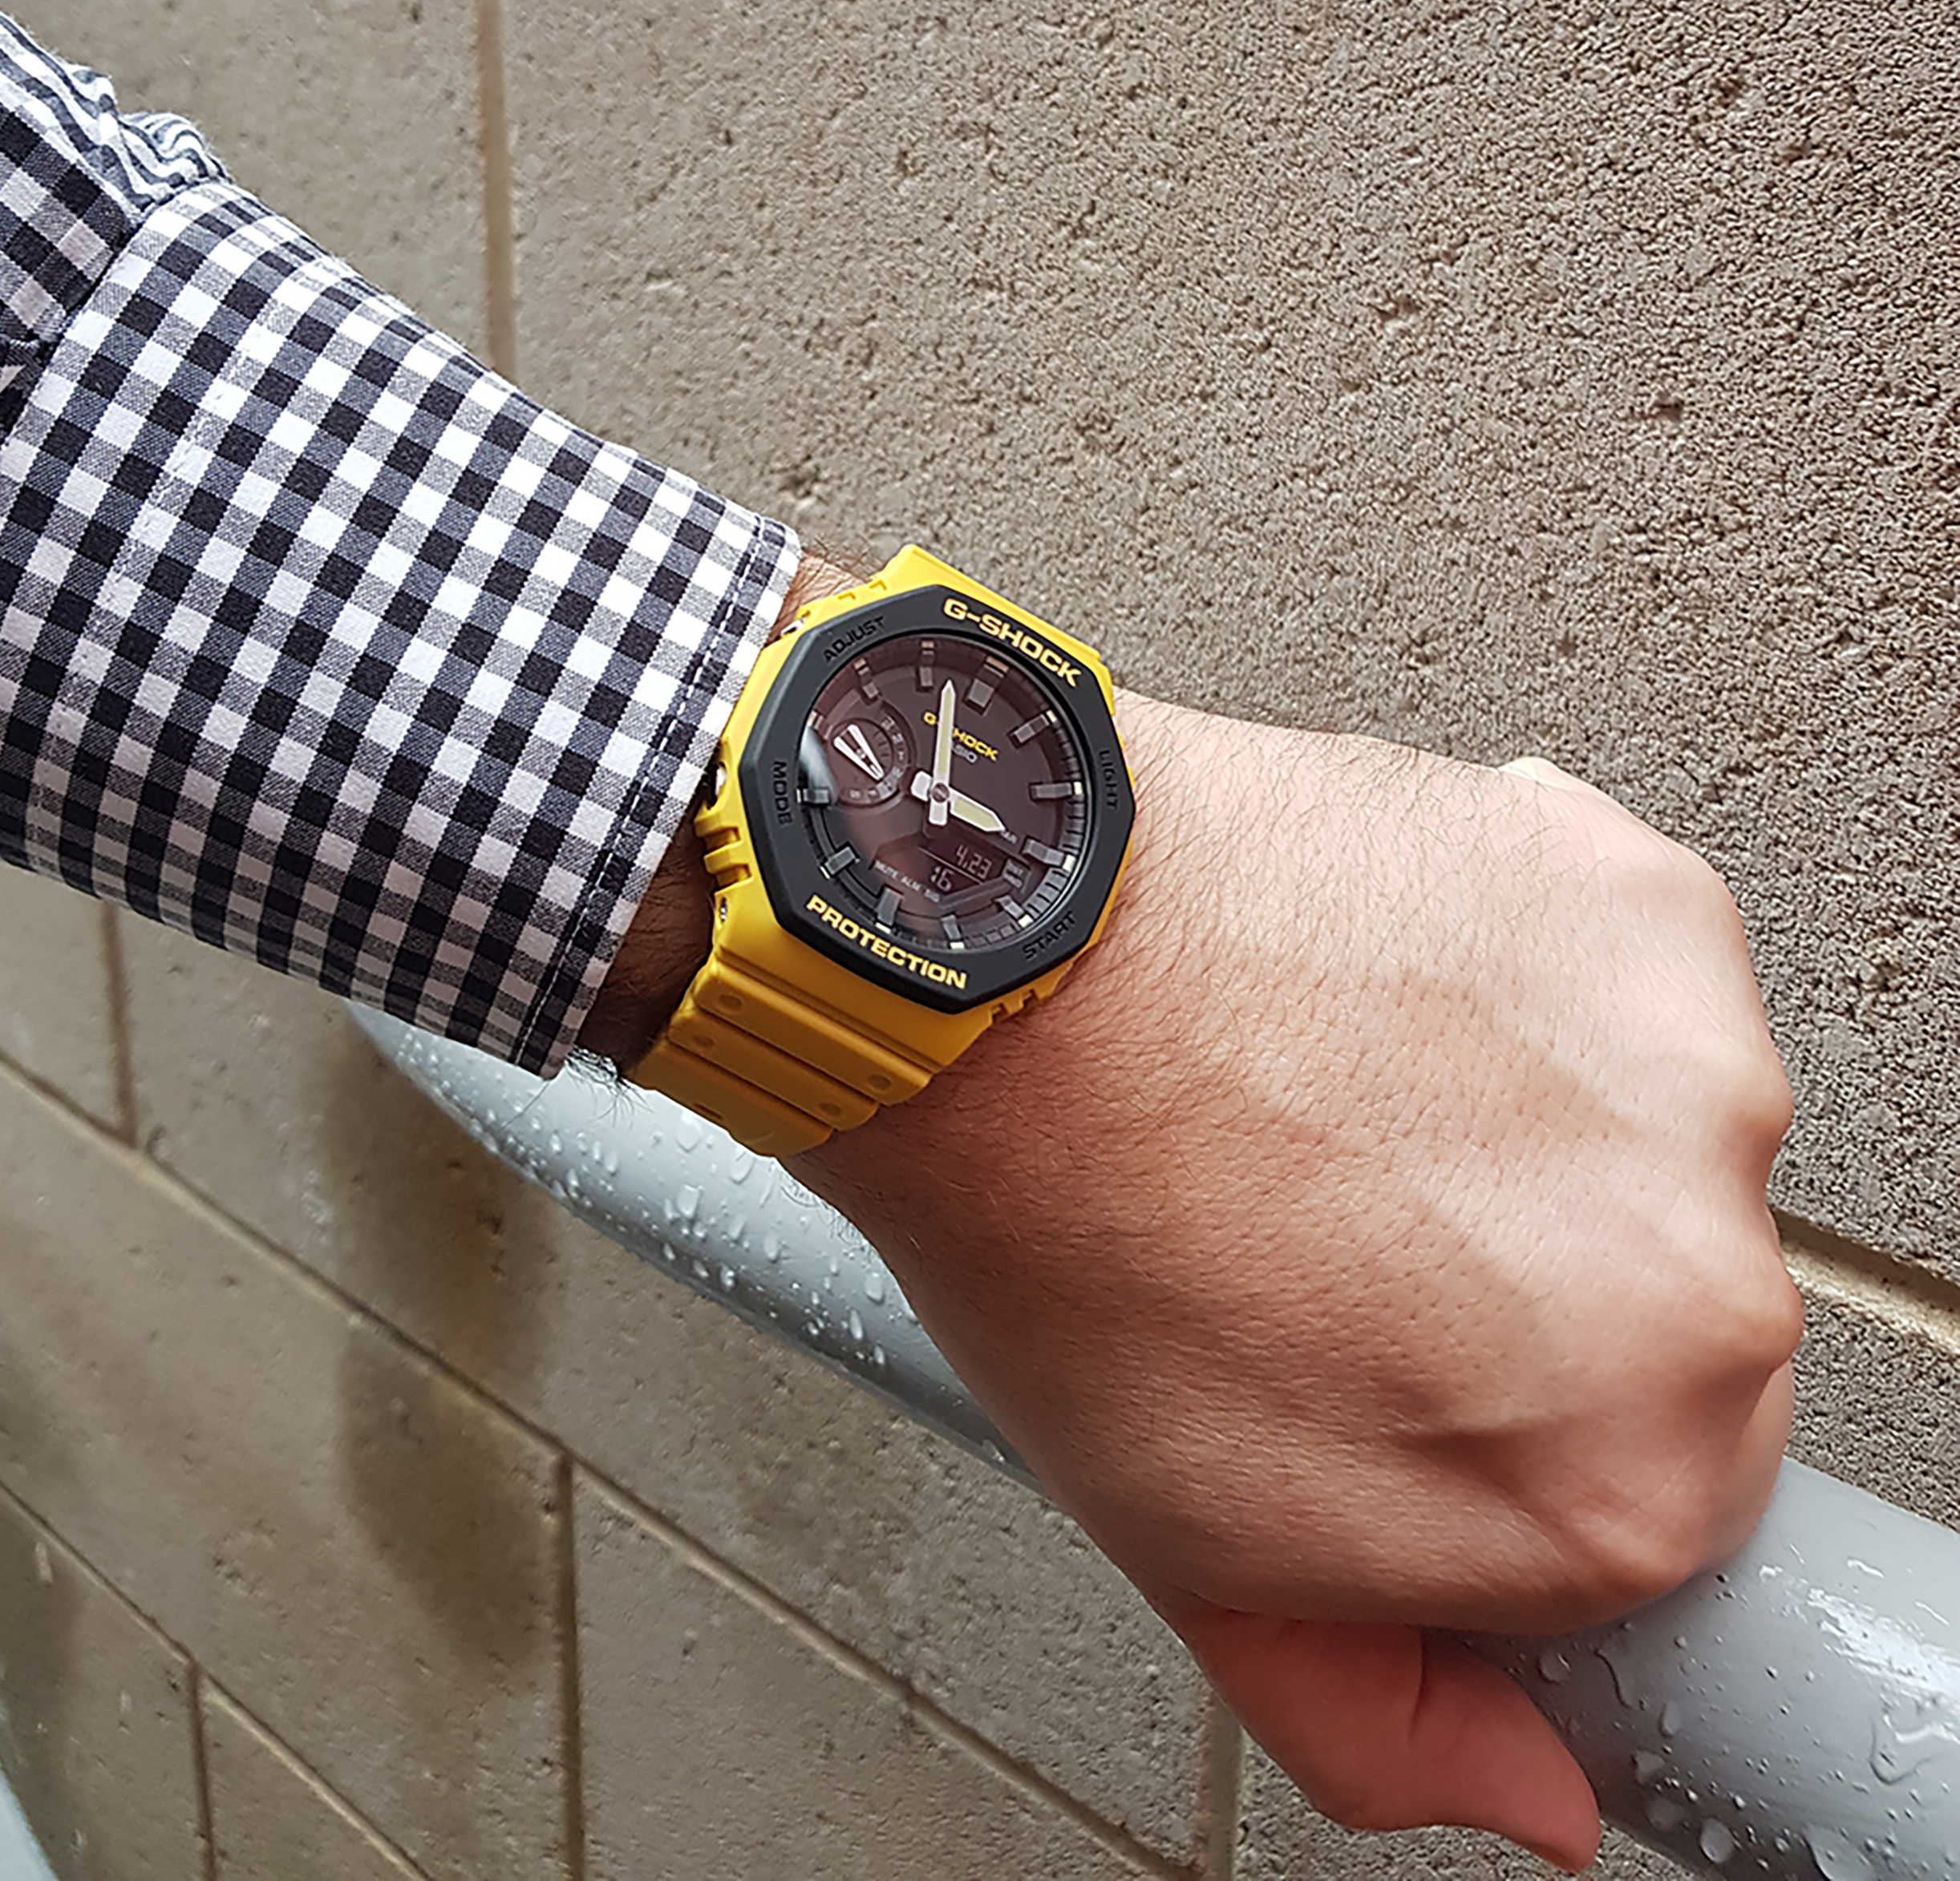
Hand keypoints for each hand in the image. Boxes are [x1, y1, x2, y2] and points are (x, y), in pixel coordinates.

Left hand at [793, 694, 1798, 1870]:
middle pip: (1657, 1322)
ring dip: (1520, 1121)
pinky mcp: (1632, 898)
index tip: (1414, 1361)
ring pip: (1644, 1141)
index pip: (1647, 1507)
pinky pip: (1617, 979)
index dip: (1505, 1434)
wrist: (993, 962)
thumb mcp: (1197, 1543)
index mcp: (1622, 1478)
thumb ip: (1384, 1705)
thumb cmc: (1064, 1226)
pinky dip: (1516, 982)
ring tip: (1335, 1089)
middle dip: (1521, 1285)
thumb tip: (1525, 1792)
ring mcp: (1681, 1066)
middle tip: (1341, 1220)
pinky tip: (1369, 983)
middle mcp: (1697, 1278)